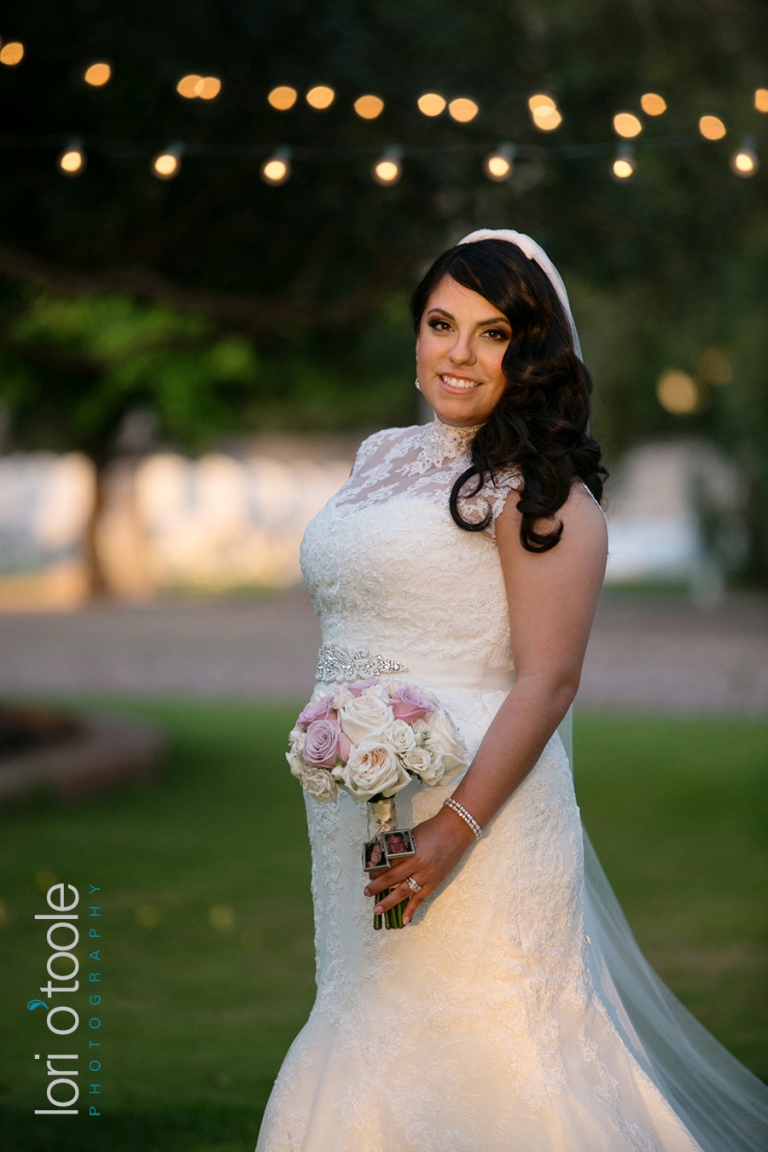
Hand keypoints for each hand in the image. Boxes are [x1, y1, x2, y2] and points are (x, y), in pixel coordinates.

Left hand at [363, 807, 475, 924]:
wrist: (456, 830)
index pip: (387, 864)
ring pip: (403, 892)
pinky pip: (421, 898)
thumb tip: (386, 858)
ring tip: (377, 909)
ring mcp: (426, 875)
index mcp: (409, 850)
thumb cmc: (432, 828)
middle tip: (367, 892)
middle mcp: (416, 865)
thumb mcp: (411, 835)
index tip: (369, 875)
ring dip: (389, 901)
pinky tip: (403, 919)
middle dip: (377, 887)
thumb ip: (400, 848)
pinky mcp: (435, 882)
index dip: (376, 871)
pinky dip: (411, 909)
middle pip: (392, 879)